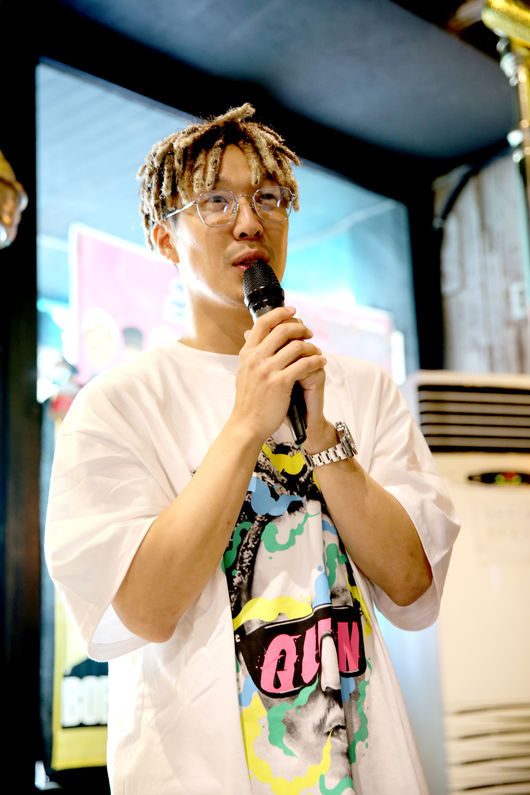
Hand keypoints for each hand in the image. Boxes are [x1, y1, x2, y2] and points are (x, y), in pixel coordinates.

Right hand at [231, 306, 326, 442]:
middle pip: (283, 330)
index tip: (293, 311)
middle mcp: (255, 358)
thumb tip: (250, 333)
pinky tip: (321, 363)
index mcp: (247, 353)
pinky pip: (304, 364)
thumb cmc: (248, 401)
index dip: (280, 313)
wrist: (247, 424)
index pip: (263, 323)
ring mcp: (267, 370)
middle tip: (309, 333)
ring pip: (297, 346)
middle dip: (300, 328)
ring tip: (318, 352)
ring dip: (312, 347)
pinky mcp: (280, 383)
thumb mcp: (244, 372)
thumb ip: (251, 353)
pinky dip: (316, 361)